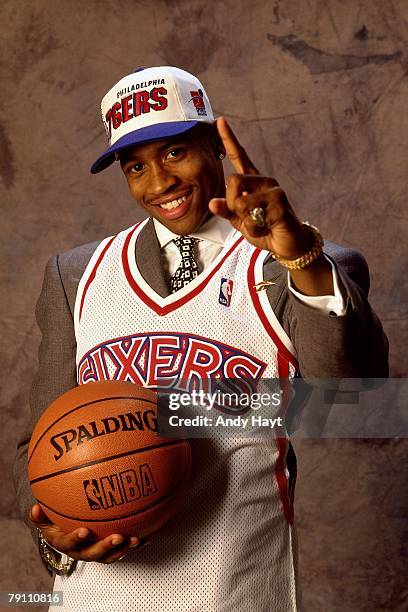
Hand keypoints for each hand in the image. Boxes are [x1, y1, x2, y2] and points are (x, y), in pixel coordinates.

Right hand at [29, 503, 140, 563]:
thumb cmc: (55, 521)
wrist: (64, 529)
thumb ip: (39, 514)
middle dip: (105, 547)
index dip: (75, 539)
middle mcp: (80, 550)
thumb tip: (35, 508)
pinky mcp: (108, 548)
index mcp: (64, 542)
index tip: (83, 531)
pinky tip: (145, 535)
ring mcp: (95, 550)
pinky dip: (132, 543)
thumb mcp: (44, 518)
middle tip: (117, 537)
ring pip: (109, 555)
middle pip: (93, 553)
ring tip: (134, 539)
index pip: (68, 544)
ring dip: (122, 548)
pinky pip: (120, 548)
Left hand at [209, 117, 333, 296]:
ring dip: (243, 219)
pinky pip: (252, 214)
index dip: (229, 139)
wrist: (288, 245)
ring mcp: (273, 190)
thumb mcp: (240, 222)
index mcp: (253, 182)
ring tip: (258, 224)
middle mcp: (264, 181)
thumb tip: (212, 202)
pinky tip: (266, 228)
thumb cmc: (266, 230)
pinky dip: (254, 227)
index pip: (240, 157)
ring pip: (240, 198)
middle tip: (245, 217)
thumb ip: (226, 211)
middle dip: (231, 204)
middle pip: (232, 181)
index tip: (220, 121)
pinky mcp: (279, 202)